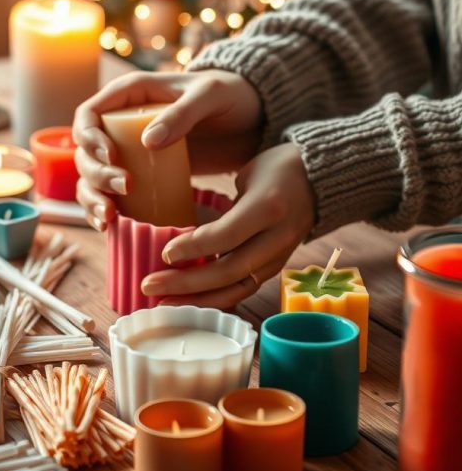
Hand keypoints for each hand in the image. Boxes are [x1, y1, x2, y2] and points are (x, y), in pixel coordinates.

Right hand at [73, 70, 261, 230]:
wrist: (252, 119)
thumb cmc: (230, 95)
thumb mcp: (210, 96)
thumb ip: (181, 114)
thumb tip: (147, 142)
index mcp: (130, 94)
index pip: (88, 114)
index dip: (89, 137)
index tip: (111, 156)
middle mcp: (121, 123)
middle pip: (86, 151)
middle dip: (95, 173)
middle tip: (124, 188)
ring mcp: (129, 152)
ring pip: (91, 177)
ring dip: (92, 197)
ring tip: (109, 217)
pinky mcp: (141, 176)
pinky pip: (110, 194)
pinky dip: (102, 210)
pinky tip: (109, 226)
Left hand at [141, 144, 315, 308]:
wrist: (322, 179)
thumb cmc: (278, 168)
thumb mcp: (248, 176)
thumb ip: (222, 208)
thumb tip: (183, 235)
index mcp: (268, 208)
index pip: (226, 236)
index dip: (193, 248)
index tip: (164, 254)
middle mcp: (277, 237)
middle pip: (229, 270)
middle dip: (186, 283)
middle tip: (148, 285)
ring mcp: (280, 256)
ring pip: (237, 288)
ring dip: (198, 299)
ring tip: (164, 302)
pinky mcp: (277, 266)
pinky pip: (245, 288)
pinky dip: (217, 298)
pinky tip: (191, 300)